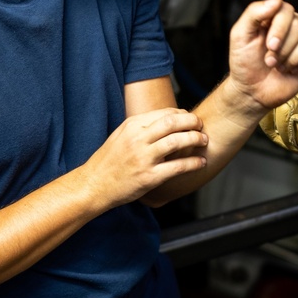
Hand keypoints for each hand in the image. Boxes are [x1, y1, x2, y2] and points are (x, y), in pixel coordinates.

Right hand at [82, 108, 207, 208]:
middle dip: (192, 122)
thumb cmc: (108, 162)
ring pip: (177, 142)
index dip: (182, 114)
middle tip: (201, 125)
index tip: (190, 118)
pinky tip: (201, 162)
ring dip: (195, 139)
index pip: (164, 112)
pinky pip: (178, 167)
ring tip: (204, 141)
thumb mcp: (121, 136)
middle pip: (173, 122)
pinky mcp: (149, 177)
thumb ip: (140, 127)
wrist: (93, 185)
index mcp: (131, 125)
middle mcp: (138, 138)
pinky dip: (193, 163)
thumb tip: (164, 121)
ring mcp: (144, 158)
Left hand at [225, 0, 297, 114]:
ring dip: (292, 59)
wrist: (251, 91)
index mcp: (274, 18)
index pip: (287, 10)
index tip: (270, 46)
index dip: (280, 28)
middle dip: (283, 48)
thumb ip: (254, 13)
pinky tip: (293, 71)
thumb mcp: (240, 35)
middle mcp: (291, 27)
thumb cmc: (244, 63)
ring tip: (279, 67)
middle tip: (270, 61)